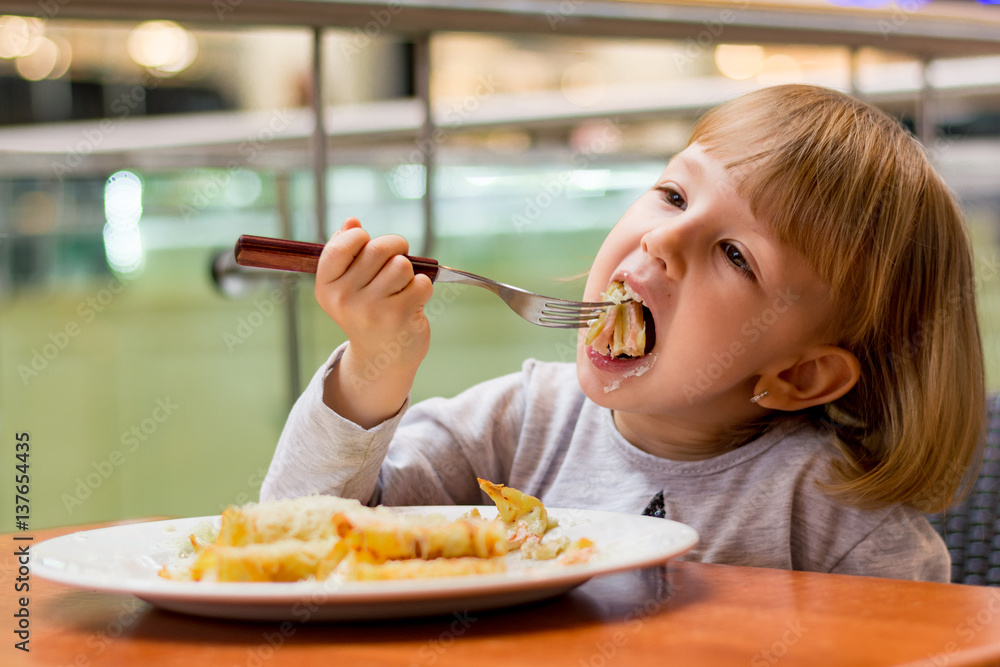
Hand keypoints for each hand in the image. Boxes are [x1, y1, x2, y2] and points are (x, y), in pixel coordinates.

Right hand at [316, 218, 433, 427]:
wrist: (382, 358)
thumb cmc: (366, 312)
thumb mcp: (346, 285)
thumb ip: (345, 251)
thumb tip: (352, 221)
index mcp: (327, 287)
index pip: (343, 244)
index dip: (361, 236)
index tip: (367, 245)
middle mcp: (345, 298)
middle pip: (378, 248)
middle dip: (395, 247)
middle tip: (397, 260)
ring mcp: (371, 309)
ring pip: (402, 264)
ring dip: (409, 272)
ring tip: (401, 287)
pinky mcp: (399, 316)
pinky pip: (421, 282)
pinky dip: (423, 288)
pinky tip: (412, 302)